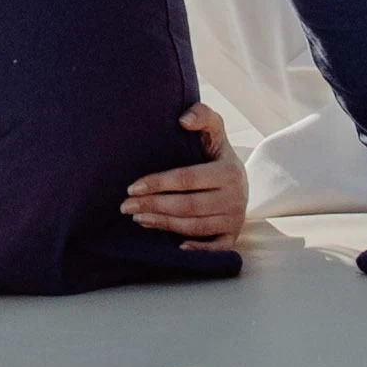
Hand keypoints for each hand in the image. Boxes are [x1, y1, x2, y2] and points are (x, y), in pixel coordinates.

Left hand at [122, 104, 246, 241]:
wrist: (241, 180)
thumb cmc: (217, 154)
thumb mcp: (215, 131)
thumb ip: (203, 116)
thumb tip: (183, 120)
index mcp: (229, 171)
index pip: (187, 179)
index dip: (158, 183)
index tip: (132, 186)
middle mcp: (235, 197)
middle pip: (188, 205)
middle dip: (154, 206)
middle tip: (125, 206)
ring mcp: (234, 219)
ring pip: (195, 226)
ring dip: (164, 224)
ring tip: (138, 217)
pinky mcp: (232, 237)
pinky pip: (216, 250)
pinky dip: (197, 250)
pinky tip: (175, 247)